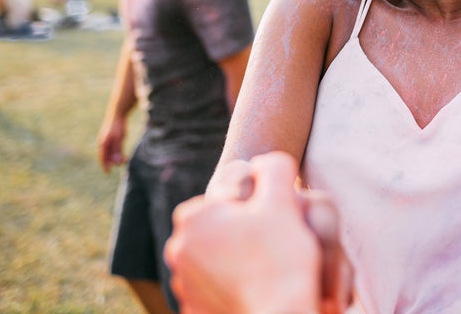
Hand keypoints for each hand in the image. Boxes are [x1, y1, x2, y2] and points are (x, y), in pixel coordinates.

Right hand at [97, 117, 126, 172]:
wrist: (118, 113)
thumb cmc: (117, 126)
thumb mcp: (118, 139)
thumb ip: (117, 150)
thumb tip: (117, 162)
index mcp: (103, 143)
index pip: (102, 158)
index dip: (104, 166)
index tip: (108, 172)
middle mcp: (104, 142)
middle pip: (107, 156)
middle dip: (112, 162)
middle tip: (121, 164)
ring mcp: (108, 140)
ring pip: (111, 152)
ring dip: (116, 158)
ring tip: (124, 160)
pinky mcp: (113, 137)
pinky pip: (114, 148)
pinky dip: (118, 153)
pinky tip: (123, 155)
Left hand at [165, 152, 350, 313]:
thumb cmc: (281, 260)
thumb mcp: (282, 202)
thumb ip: (273, 168)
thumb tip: (264, 161)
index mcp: (193, 217)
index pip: (229, 194)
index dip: (258, 204)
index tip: (276, 221)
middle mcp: (178, 249)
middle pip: (223, 228)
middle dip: (246, 232)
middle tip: (276, 245)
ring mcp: (183, 285)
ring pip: (220, 259)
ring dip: (240, 260)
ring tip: (269, 269)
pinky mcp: (193, 311)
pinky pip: (217, 290)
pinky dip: (235, 288)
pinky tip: (259, 291)